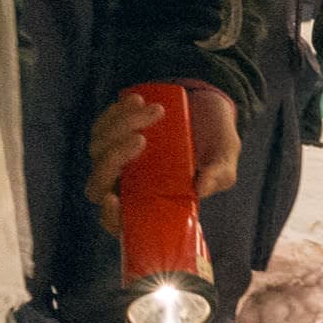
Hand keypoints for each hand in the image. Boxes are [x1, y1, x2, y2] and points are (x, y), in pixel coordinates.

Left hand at [87, 83, 240, 234]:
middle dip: (113, 160)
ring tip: (157, 110)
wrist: (209, 109)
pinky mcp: (112, 134)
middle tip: (142, 139)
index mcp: (149, 203)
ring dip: (121, 127)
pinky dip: (116, 113)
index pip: (117, 222)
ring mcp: (115, 159)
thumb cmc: (215, 145)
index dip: (110, 216)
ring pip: (98, 151)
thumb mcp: (224, 162)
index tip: (114, 199)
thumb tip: (201, 189)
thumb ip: (218, 176)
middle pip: (98, 185)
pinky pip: (101, 126)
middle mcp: (126, 185)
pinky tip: (138, 100)